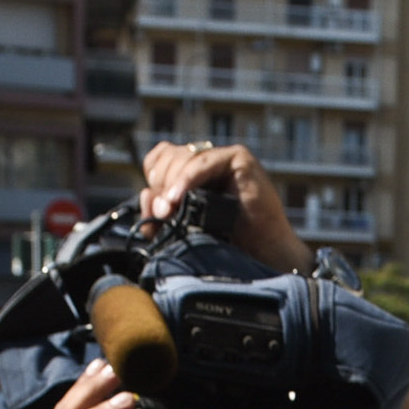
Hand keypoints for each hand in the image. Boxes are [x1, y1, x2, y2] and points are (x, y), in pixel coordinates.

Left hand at [140, 139, 307, 276]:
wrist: (262, 253)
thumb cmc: (229, 242)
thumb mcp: (184, 228)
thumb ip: (161, 214)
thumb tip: (146, 196)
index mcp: (193, 172)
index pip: (160, 159)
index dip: (153, 177)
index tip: (156, 206)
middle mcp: (208, 161)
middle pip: (169, 156)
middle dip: (160, 183)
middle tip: (162, 212)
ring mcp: (223, 158)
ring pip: (183, 157)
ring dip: (170, 184)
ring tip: (169, 209)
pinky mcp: (238, 159)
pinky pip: (203, 163)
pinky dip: (186, 180)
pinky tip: (178, 198)